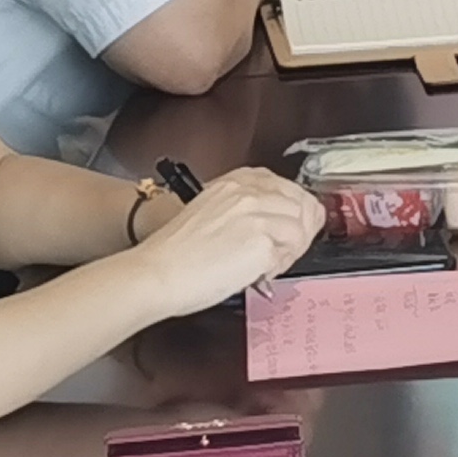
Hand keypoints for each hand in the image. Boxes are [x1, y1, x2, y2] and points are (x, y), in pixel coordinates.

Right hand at [127, 167, 324, 311]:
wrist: (156, 273)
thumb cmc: (173, 252)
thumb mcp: (209, 209)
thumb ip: (241, 207)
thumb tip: (269, 220)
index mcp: (237, 182)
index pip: (287, 186)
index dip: (294, 207)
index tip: (293, 221)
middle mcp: (250, 194)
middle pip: (301, 206)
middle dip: (299, 230)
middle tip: (285, 249)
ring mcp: (259, 218)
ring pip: (299, 231)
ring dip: (289, 250)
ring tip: (267, 264)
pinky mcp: (263, 245)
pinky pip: (287, 255)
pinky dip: (278, 267)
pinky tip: (259, 274)